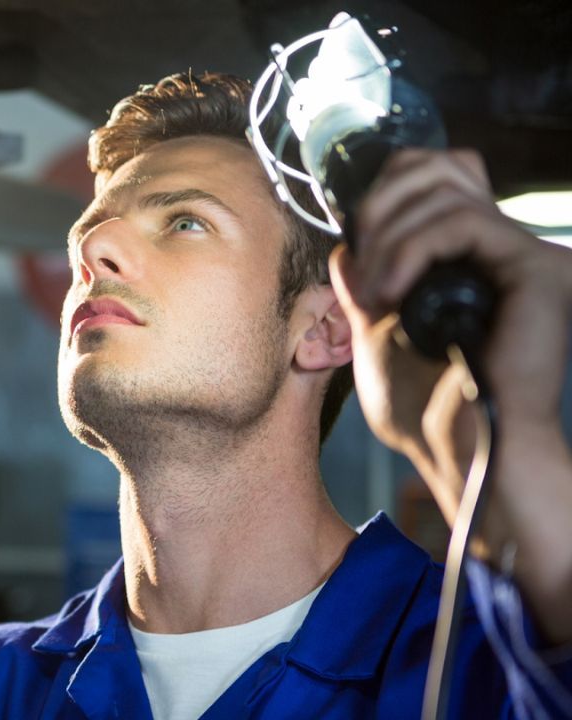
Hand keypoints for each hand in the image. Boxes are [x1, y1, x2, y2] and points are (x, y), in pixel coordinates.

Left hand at [329, 147, 571, 641]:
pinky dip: (409, 250)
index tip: (354, 248)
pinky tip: (390, 293)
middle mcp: (504, 247)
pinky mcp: (536, 267)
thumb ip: (365, 286)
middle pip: (436, 167)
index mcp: (471, 258)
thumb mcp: (375, 335)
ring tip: (373, 296)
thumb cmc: (424, 410)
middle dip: (378, 209)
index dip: (382, 194)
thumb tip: (346, 247)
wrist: (463, 452)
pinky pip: (461, 225)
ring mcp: (526, 254)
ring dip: (387, 238)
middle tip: (362, 272)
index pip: (433, 177)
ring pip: (443, 192)